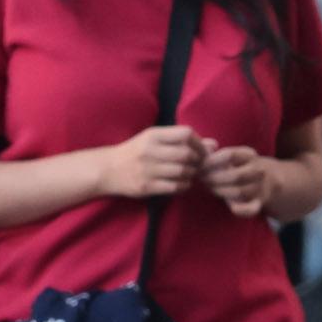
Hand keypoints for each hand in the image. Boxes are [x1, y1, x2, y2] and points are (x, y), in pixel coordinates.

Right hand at [94, 126, 210, 200]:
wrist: (108, 169)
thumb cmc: (135, 152)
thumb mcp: (154, 140)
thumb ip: (182, 140)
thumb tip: (214, 145)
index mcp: (153, 135)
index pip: (186, 134)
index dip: (199, 143)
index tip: (201, 151)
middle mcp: (150, 151)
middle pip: (187, 154)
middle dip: (198, 161)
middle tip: (197, 165)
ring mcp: (147, 169)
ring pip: (183, 172)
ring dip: (192, 174)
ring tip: (190, 174)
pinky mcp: (146, 186)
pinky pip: (174, 187)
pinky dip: (184, 186)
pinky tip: (182, 183)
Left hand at [203, 144, 273, 219]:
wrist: (262, 180)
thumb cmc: (235, 166)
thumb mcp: (229, 156)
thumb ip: (214, 154)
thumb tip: (203, 152)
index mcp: (249, 155)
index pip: (230, 155)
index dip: (212, 161)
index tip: (201, 166)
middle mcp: (258, 170)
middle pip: (236, 176)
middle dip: (214, 179)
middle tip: (203, 179)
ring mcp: (259, 187)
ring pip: (239, 192)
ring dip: (221, 191)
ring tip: (211, 187)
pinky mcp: (258, 203)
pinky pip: (251, 209)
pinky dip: (241, 210)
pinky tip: (231, 207)